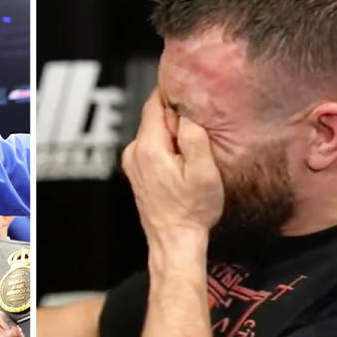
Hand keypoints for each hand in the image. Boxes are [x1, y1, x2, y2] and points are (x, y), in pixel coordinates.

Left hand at [121, 89, 223, 248]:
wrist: (174, 240)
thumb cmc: (191, 210)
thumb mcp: (204, 172)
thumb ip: (194, 137)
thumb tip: (186, 112)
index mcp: (149, 148)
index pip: (154, 103)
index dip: (173, 96)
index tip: (191, 97)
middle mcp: (134, 152)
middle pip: (154, 117)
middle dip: (175, 119)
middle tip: (198, 133)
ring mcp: (132, 163)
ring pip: (153, 132)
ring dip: (172, 135)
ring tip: (190, 154)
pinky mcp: (136, 171)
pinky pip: (151, 147)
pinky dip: (166, 148)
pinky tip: (181, 165)